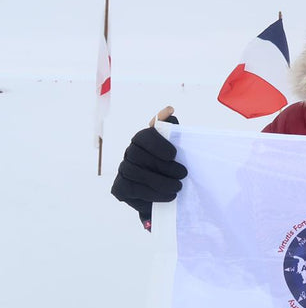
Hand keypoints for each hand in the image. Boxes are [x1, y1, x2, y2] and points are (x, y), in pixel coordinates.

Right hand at [110, 107, 186, 226]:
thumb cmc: (174, 170)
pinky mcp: (120, 188)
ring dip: (160, 181)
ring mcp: (123, 170)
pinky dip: (152, 193)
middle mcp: (130, 153)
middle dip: (163, 166)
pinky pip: (131, 188)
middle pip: (138, 155)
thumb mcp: (179, 151)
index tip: (173, 154)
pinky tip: (168, 196)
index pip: (143, 136)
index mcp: (143, 141)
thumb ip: (174, 132)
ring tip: (178, 187)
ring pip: (134, 172)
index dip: (156, 143)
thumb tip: (168, 110)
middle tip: (184, 174)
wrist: (169, 197)